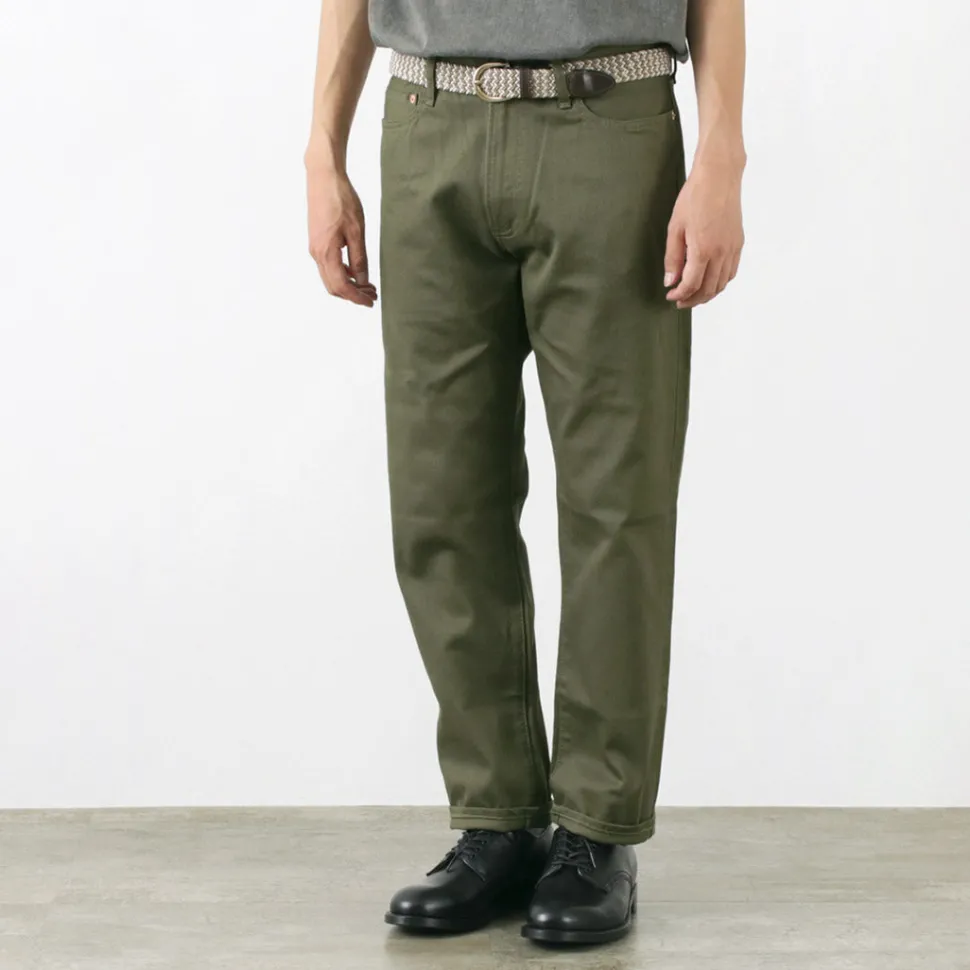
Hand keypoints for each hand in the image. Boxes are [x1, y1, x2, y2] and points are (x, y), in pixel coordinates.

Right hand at [307, 163, 376, 307]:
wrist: (323, 177)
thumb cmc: (341, 199)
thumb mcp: (356, 231)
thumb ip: (359, 258)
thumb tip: (363, 281)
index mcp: (326, 253)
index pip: (341, 286)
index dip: (356, 298)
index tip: (371, 302)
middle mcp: (317, 254)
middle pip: (333, 286)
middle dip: (353, 294)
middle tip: (373, 295)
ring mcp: (315, 248)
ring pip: (330, 278)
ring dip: (348, 285)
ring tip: (368, 285)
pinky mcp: (317, 241)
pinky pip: (328, 266)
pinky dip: (342, 274)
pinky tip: (357, 270)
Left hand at [664, 159, 743, 309]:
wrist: (719, 176)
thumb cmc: (694, 197)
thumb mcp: (675, 227)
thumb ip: (673, 257)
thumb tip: (670, 281)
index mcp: (703, 250)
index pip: (691, 284)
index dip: (680, 294)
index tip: (670, 295)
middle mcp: (721, 253)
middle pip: (708, 289)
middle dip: (692, 299)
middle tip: (679, 301)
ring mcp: (732, 248)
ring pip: (722, 284)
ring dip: (707, 294)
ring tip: (693, 295)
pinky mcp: (739, 243)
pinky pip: (731, 272)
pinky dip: (720, 282)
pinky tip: (709, 281)